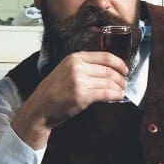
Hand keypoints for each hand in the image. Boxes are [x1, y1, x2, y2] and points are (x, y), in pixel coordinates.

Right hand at [10, 51, 127, 149]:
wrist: (40, 108)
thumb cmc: (52, 91)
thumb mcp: (65, 70)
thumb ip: (83, 67)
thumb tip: (107, 71)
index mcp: (74, 58)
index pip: (104, 56)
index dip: (119, 63)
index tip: (124, 69)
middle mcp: (77, 67)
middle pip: (108, 70)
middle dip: (120, 78)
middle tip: (124, 83)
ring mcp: (79, 81)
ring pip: (109, 81)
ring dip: (119, 87)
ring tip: (121, 91)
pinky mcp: (82, 96)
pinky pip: (106, 93)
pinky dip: (116, 95)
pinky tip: (118, 97)